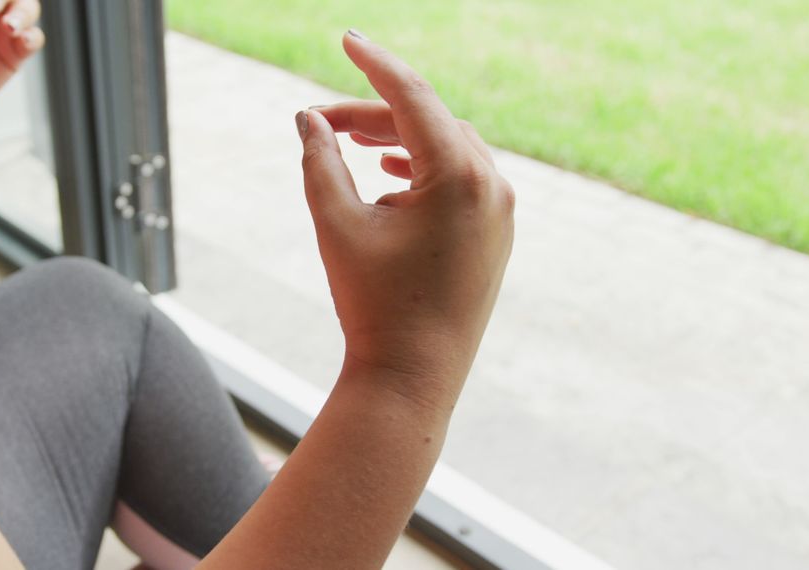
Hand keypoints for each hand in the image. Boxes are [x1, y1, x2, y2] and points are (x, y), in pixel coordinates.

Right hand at [298, 31, 514, 405]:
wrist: (413, 378)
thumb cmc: (373, 303)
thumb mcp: (336, 223)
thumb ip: (320, 160)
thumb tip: (307, 118)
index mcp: (458, 175)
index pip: (412, 97)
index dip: (373, 64)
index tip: (347, 38)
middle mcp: (491, 185)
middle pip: (429, 122)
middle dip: (375, 114)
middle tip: (324, 122)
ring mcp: (500, 212)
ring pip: (448, 149)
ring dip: (400, 140)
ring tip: (353, 143)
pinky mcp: (496, 235)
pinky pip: (462, 180)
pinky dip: (424, 169)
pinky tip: (389, 177)